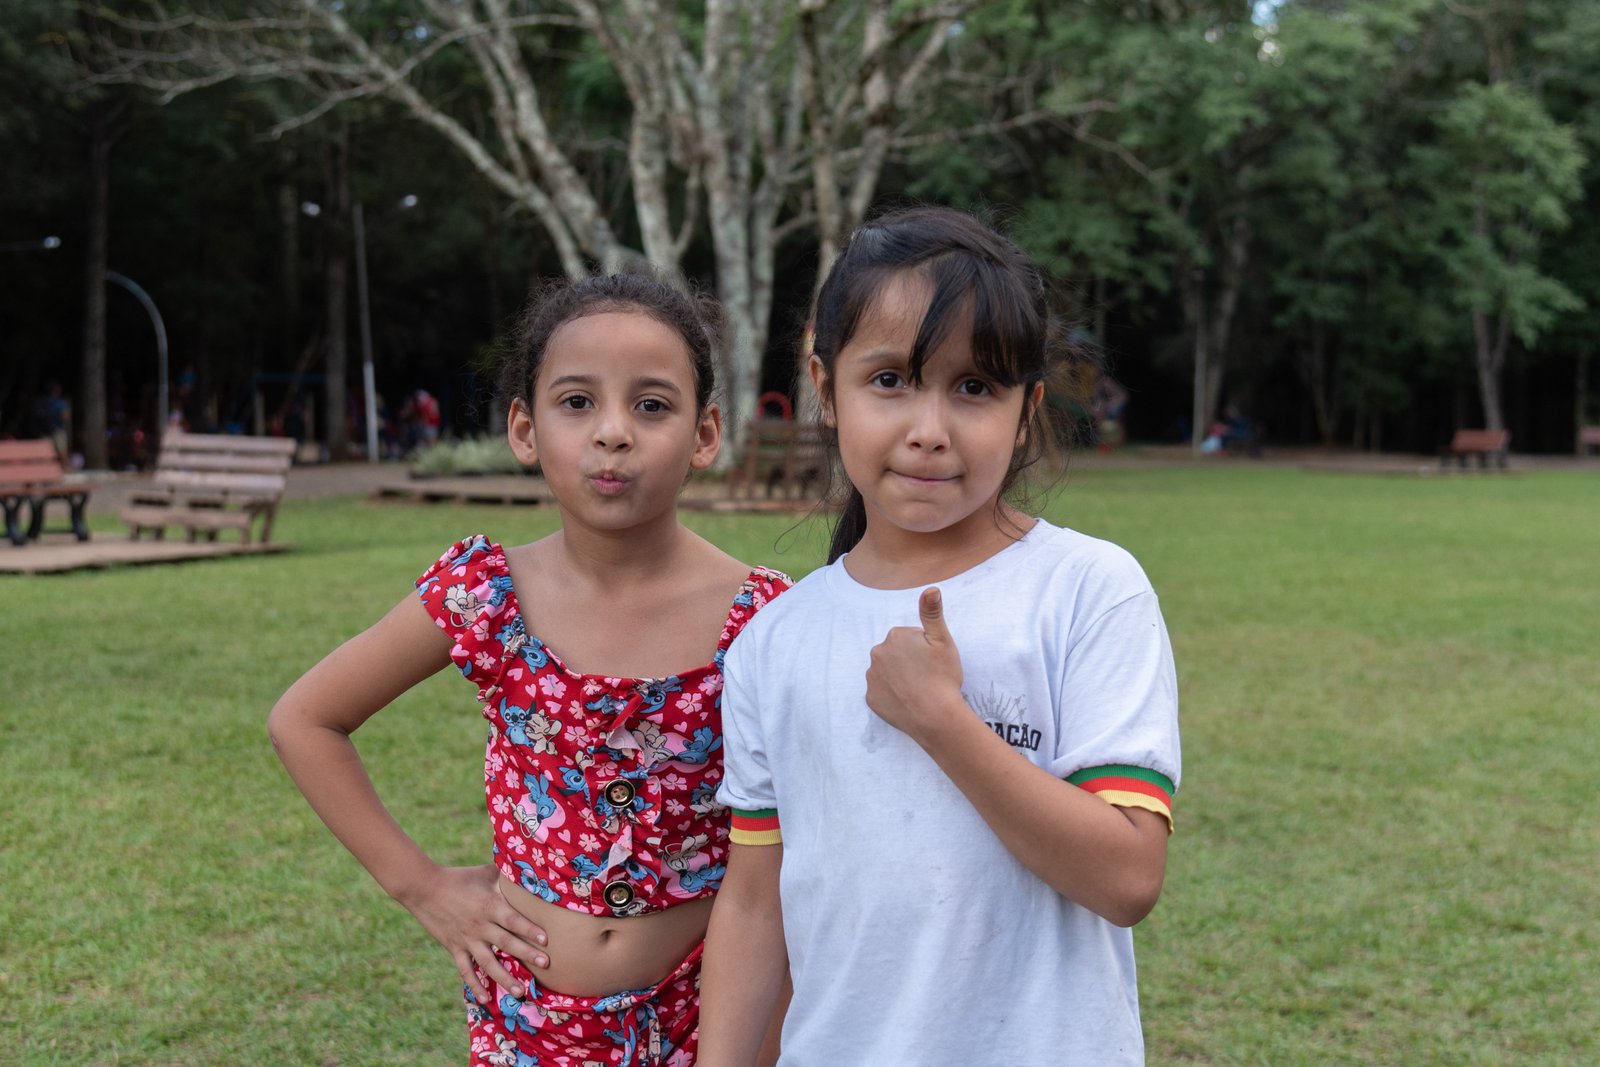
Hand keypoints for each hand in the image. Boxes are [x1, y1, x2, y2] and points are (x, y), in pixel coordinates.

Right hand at [399, 864, 548, 1004]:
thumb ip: (505, 875)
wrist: (424, 888)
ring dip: (504, 978)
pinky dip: (474, 986)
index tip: (546, 940)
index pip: (513, 920)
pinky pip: (466, 971)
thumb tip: (526, 871)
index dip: (529, 929)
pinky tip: (485, 1000)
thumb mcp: (484, 873)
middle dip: (526, 954)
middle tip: (545, 964)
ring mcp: (466, 939)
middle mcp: (480, 925)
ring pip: (488, 963)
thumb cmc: (458, 877)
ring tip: (520, 992)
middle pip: (506, 942)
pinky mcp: (454, 948)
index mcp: (489, 905)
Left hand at [865, 587, 965, 738]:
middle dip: (909, 661)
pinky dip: (892, 695)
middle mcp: (877, 654)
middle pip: (896, 653)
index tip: (933, 661)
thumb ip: (932, 613)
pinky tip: (907, 701)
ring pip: (887, 672)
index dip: (925, 649)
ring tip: (918, 690)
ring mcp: (871, 678)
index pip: (910, 637)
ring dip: (899, 677)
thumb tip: (931, 588)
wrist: (935, 716)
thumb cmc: (942, 676)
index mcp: (894, 636)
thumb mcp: (942, 640)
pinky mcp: (870, 699)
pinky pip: (881, 692)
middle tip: (927, 676)